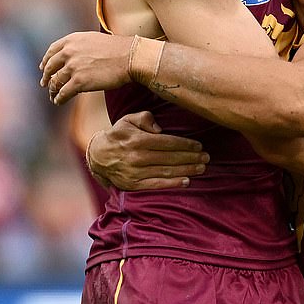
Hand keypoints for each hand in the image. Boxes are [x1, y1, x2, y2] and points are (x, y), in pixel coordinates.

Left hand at [40, 32, 134, 103]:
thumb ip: (80, 46)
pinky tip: (59, 101)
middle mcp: (69, 52)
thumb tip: (75, 56)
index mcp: (72, 40)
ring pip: (55, 81)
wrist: (129, 57)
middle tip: (45, 83)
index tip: (44, 68)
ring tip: (53, 95)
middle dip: (46, 77)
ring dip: (52, 90)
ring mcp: (72, 67)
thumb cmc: (117, 50)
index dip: (46, 60)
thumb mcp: (93, 40)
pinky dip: (59, 98)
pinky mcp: (78, 82)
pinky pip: (63, 92)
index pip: (52, 50)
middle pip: (51, 67)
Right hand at [88, 111, 208, 190]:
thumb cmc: (118, 135)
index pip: (167, 142)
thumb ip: (145, 118)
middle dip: (191, 158)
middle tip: (206, 158)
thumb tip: (160, 129)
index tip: (199, 146)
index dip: (185, 145)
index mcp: (137, 139)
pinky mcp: (133, 185)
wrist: (97, 156)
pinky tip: (186, 182)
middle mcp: (136, 157)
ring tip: (202, 168)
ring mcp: (134, 172)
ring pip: (166, 171)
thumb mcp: (128, 120)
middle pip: (170, 157)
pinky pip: (156, 185)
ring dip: (186, 170)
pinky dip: (172, 184)